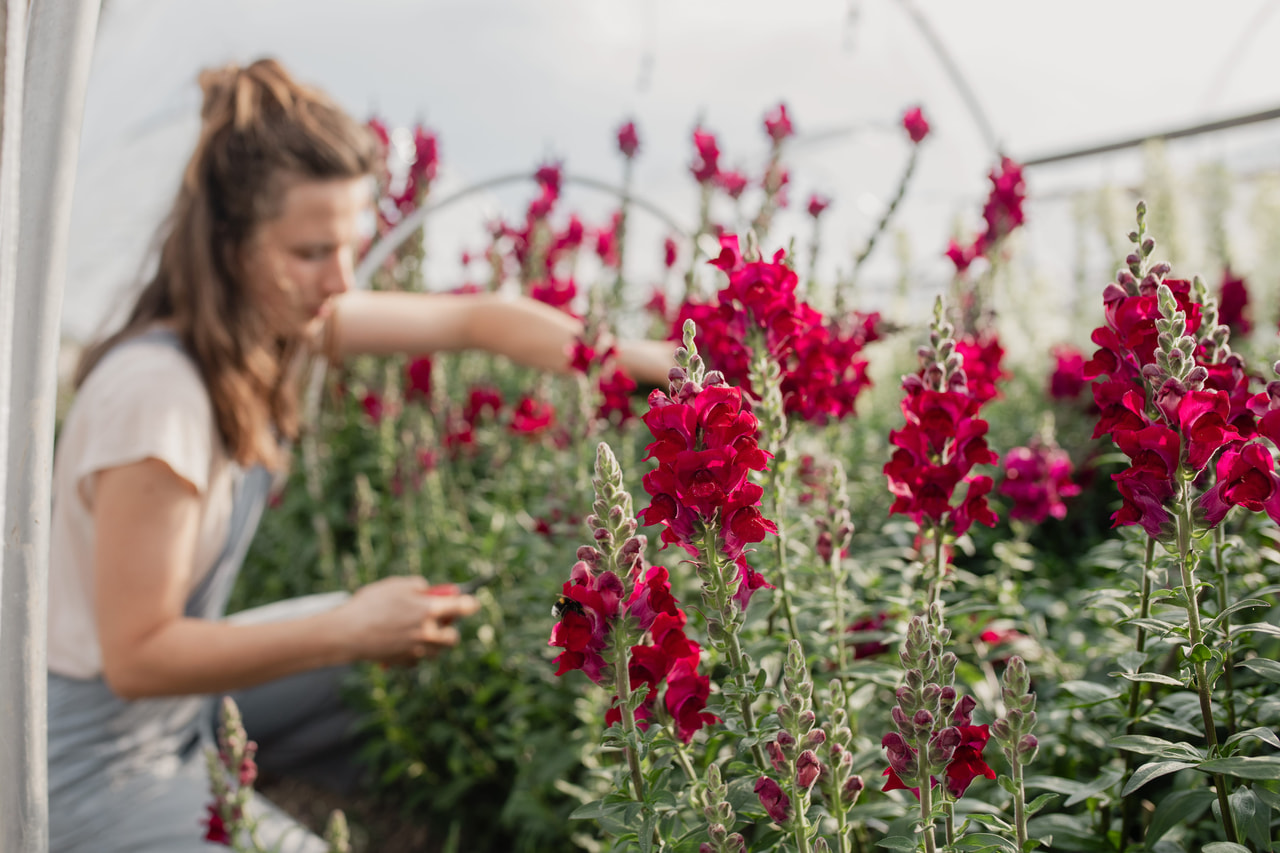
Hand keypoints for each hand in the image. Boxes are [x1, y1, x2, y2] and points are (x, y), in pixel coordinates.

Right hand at [330, 576, 479, 664]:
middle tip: (437, 619)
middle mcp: (429, 633)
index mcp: (430, 610)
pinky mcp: (405, 662)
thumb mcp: (396, 585)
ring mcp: (418, 651)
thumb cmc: (371, 604)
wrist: (347, 633)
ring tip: (416, 629)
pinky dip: (415, 652)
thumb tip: (430, 591)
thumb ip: (419, 586)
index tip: (468, 602)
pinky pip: (419, 659)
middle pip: (454, 637)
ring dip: (433, 641)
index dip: (469, 603)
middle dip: (449, 628)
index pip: (465, 607)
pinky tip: (401, 641)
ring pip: (438, 651)